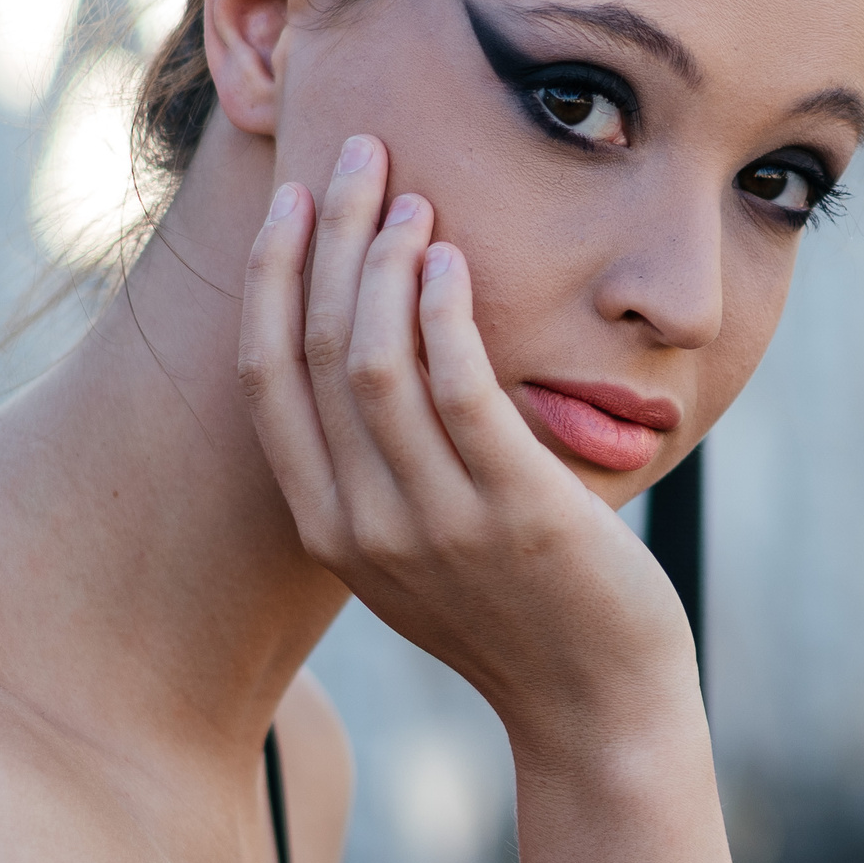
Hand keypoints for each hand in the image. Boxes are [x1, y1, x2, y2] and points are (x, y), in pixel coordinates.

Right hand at [239, 134, 697, 758]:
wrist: (596, 708)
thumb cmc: (515, 613)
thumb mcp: (415, 549)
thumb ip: (376, 468)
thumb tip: (366, 350)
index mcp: (327, 528)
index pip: (267, 380)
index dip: (271, 279)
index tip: (294, 203)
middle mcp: (364, 525)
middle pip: (316, 349)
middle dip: (332, 236)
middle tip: (360, 153)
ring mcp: (436, 522)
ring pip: (375, 359)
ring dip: (388, 259)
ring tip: (415, 195)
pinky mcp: (515, 511)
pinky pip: (459, 388)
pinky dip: (448, 310)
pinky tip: (457, 257)